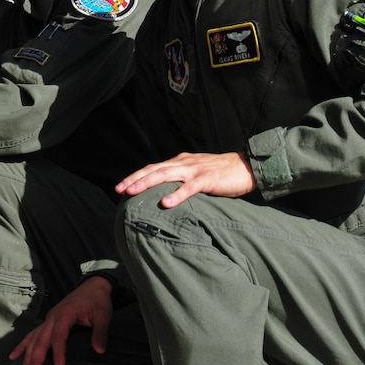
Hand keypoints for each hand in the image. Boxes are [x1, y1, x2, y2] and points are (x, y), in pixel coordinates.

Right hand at [9, 275, 113, 364]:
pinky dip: (23, 345)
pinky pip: (33, 334)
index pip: (58, 337)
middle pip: (41, 340)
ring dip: (27, 355)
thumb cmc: (98, 300)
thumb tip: (100, 350)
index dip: (58, 354)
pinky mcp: (48, 321)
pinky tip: (14, 356)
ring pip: (34, 338)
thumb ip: (101, 333)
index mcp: (65, 313)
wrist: (93, 285)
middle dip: (36, 359)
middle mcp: (53, 316)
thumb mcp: (104, 314)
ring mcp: (48, 318)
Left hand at [115, 151, 257, 207]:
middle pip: (154, 170)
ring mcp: (195, 170)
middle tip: (119, 189)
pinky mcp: (207, 179)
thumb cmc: (221, 173)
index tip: (121, 186)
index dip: (136, 176)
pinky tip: (166, 203)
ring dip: (147, 183)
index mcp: (180, 161)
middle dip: (135, 179)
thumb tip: (164, 192)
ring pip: (166, 175)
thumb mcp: (196, 172)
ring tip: (132, 192)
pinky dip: (177, 195)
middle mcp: (184, 163)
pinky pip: (189, 188)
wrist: (245, 167)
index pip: (153, 167)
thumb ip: (181, 178)